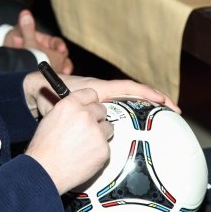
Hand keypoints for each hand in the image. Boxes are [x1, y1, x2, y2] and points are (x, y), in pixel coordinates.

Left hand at [4, 10, 73, 74]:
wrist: (6, 58)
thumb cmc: (15, 43)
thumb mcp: (22, 36)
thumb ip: (26, 27)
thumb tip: (24, 13)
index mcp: (45, 42)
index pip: (57, 43)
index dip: (59, 46)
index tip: (61, 50)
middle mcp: (49, 52)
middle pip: (61, 57)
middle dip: (63, 62)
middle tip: (64, 68)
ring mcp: (48, 64)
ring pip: (59, 67)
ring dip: (61, 71)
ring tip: (62, 76)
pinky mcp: (45, 74)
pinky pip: (53, 77)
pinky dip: (54, 79)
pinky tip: (55, 83)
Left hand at [22, 71, 179, 120]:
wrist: (36, 89)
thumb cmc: (47, 94)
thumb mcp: (61, 101)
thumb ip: (73, 107)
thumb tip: (86, 113)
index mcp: (98, 88)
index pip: (127, 87)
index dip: (146, 93)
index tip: (163, 100)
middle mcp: (102, 90)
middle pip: (134, 92)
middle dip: (155, 99)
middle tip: (174, 111)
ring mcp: (101, 96)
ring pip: (129, 99)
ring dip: (147, 105)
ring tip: (165, 117)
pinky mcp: (97, 104)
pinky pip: (119, 106)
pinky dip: (132, 111)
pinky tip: (141, 124)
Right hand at [25, 88, 112, 193]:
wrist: (45, 171)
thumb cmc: (43, 148)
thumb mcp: (51, 119)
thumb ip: (68, 110)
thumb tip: (79, 107)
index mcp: (70, 105)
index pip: (90, 93)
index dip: (90, 101)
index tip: (91, 105)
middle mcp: (85, 115)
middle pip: (101, 109)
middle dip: (96, 117)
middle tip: (87, 128)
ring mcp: (96, 132)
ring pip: (108, 127)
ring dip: (100, 133)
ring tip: (86, 143)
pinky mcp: (104, 149)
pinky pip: (107, 145)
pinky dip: (99, 149)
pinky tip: (86, 154)